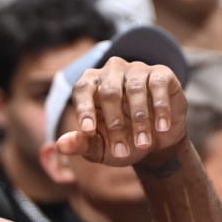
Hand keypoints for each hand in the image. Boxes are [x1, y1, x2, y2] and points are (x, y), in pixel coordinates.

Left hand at [52, 57, 187, 170]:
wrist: (157, 144)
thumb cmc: (122, 142)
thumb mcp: (100, 148)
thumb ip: (81, 144)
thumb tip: (60, 145)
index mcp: (91, 86)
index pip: (82, 89)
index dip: (84, 109)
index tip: (88, 131)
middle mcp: (111, 72)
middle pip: (109, 92)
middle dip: (115, 125)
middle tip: (121, 151)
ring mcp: (136, 70)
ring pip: (135, 88)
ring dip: (140, 120)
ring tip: (143, 145)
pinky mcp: (161, 73)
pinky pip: (158, 84)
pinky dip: (160, 108)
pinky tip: (161, 128)